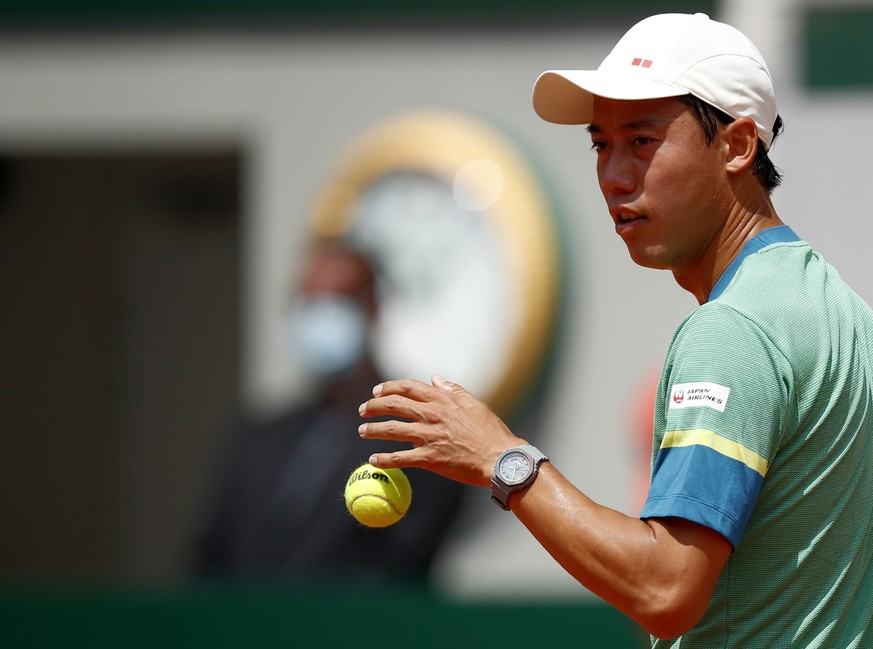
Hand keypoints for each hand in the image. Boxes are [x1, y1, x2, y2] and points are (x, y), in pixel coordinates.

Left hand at [358, 374, 521, 486]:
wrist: (500, 458)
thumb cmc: (490, 432)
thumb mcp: (474, 404)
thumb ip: (453, 390)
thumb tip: (435, 378)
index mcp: (442, 400)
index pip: (408, 387)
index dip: (388, 387)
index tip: (376, 391)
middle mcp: (432, 415)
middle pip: (394, 405)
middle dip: (374, 406)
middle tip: (363, 410)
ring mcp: (429, 436)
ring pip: (391, 430)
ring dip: (372, 429)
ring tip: (362, 430)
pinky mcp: (429, 458)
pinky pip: (400, 458)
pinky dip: (384, 459)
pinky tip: (373, 460)